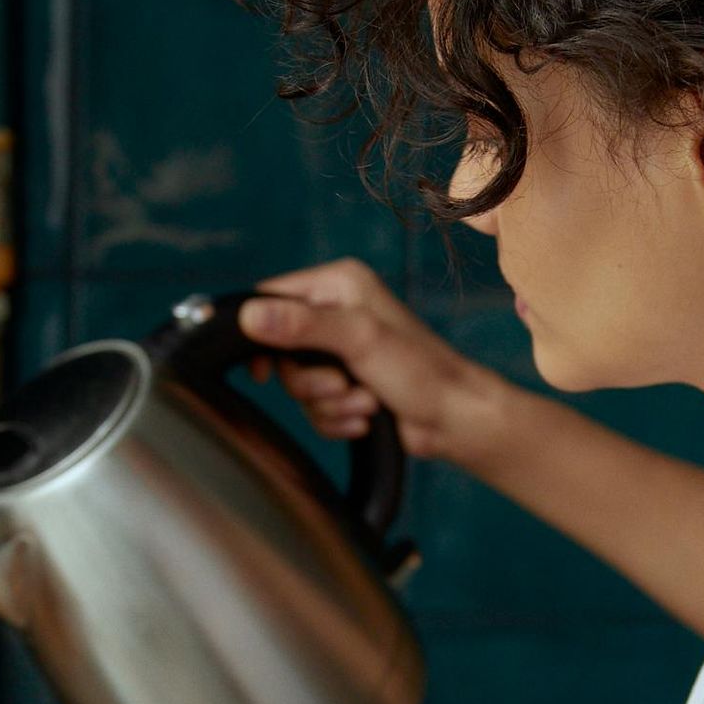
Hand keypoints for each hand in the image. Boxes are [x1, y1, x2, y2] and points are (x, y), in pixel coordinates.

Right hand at [238, 259, 512, 465]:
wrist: (456, 420)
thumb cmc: (420, 372)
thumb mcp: (358, 340)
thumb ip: (303, 326)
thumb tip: (248, 317)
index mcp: (339, 283)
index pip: (271, 296)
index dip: (257, 333)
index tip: (264, 369)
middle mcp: (337, 311)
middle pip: (279, 349)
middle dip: (310, 381)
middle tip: (342, 384)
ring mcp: (341, 351)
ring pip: (297, 384)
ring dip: (329, 403)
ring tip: (366, 402)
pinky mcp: (347, 384)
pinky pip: (315, 408)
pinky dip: (337, 418)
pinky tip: (367, 418)